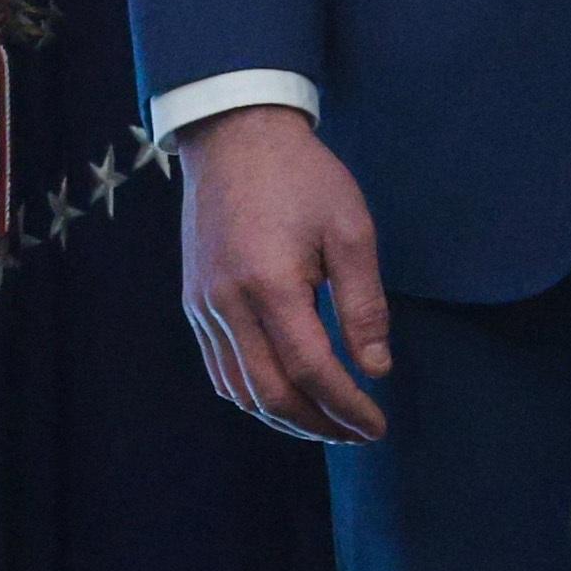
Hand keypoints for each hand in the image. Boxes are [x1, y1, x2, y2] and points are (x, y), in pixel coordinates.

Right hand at [178, 105, 389, 443]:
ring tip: (326, 425)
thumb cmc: (300, 177)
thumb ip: (364, 305)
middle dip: (318, 425)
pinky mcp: (193, 302)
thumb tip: (375, 369)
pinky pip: (219, 369)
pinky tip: (283, 396)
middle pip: (271, 394)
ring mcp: (203, 306)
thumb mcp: (350, 230)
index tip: (377, 425)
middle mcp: (227, 304)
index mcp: (270, 284)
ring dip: (285, 418)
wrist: (234, 135)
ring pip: (240, 390)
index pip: (312, 370)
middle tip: (357, 434)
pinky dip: (252, 395)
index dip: (347, 407)